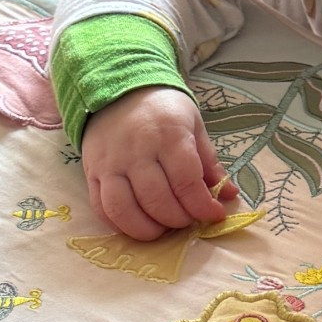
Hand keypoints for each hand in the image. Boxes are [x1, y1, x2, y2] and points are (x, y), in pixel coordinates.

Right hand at [81, 86, 237, 239]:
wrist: (119, 92)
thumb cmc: (163, 111)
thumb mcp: (194, 127)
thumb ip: (210, 163)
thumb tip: (230, 195)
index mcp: (169, 136)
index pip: (186, 182)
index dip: (202, 206)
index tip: (214, 214)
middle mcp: (137, 151)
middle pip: (157, 200)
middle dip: (179, 219)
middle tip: (188, 219)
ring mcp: (111, 163)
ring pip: (125, 209)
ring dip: (148, 229)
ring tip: (163, 228)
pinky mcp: (92, 172)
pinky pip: (101, 208)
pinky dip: (120, 225)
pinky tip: (137, 225)